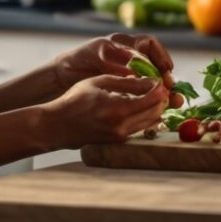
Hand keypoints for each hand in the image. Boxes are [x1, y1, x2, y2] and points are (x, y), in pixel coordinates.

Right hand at [40, 75, 168, 149]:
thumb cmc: (75, 100)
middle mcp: (123, 127)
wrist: (58, 125)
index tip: (159, 80)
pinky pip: (140, 128)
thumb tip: (151, 81)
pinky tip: (138, 106)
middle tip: (158, 87)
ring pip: (151, 122)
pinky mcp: (119, 141)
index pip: (153, 99)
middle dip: (161, 99)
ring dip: (155, 108)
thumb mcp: (100, 82)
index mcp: (119, 110)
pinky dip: (145, 116)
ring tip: (149, 95)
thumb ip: (127, 82)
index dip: (160, 88)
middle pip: (156, 112)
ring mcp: (122, 137)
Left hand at [50, 33, 177, 103]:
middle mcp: (131, 58)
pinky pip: (144, 94)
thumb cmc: (78, 61)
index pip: (151, 46)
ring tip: (173, 101)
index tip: (166, 70)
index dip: (161, 56)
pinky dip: (152, 100)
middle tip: (170, 89)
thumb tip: (133, 70)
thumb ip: (113, 61)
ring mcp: (130, 74)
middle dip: (167, 77)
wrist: (62, 77)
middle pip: (158, 65)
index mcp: (124, 44)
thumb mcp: (94, 55)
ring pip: (154, 81)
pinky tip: (158, 108)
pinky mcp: (126, 90)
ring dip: (164, 91)